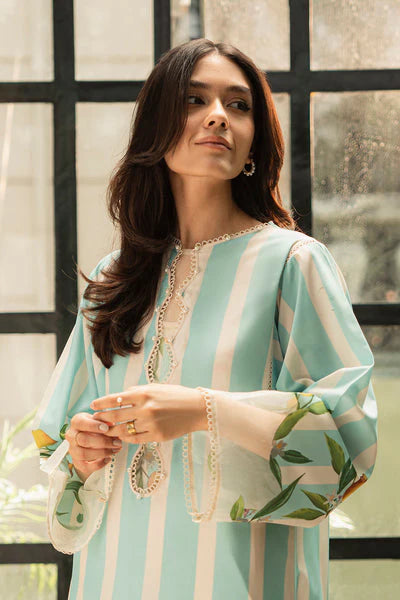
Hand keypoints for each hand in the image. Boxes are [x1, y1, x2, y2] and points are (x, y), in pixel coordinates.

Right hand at [65, 412, 122, 481]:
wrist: (90, 438)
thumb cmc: (96, 427)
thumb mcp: (100, 420)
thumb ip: (105, 421)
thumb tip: (112, 425)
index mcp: (76, 422)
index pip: (80, 423)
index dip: (93, 426)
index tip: (106, 428)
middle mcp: (71, 435)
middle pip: (83, 440)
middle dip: (102, 442)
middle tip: (117, 442)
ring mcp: (72, 449)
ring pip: (83, 453)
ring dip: (101, 453)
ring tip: (114, 450)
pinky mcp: (76, 462)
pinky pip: (84, 466)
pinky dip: (98, 464)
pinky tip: (108, 459)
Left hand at [90, 383, 206, 444]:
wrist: (196, 409)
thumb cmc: (176, 396)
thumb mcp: (156, 388)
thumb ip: (137, 392)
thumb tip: (120, 396)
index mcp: (143, 393)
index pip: (115, 399)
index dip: (101, 403)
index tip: (93, 406)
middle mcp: (145, 408)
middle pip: (116, 416)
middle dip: (102, 419)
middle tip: (95, 421)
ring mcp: (150, 423)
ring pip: (124, 430)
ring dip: (112, 431)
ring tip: (106, 432)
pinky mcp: (157, 435)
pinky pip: (136, 439)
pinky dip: (127, 438)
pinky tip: (123, 437)